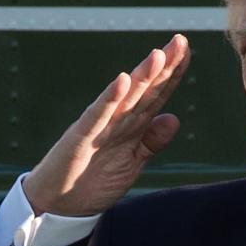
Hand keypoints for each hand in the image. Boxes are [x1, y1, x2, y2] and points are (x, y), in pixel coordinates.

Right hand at [26, 36, 189, 216]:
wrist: (58, 204)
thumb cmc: (92, 181)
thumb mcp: (132, 163)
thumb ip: (152, 142)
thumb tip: (175, 119)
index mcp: (131, 126)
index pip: (156, 95)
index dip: (172, 74)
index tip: (187, 51)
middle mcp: (117, 120)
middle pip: (144, 90)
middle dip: (162, 66)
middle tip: (179, 41)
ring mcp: (99, 126)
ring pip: (125, 98)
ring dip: (141, 77)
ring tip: (158, 55)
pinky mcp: (81, 137)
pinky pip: (98, 116)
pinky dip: (110, 99)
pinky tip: (122, 82)